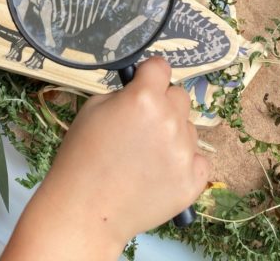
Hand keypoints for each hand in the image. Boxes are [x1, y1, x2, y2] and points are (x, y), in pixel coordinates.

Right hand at [1, 58, 208, 260]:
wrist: (84, 212)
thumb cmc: (81, 157)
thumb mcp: (92, 108)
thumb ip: (123, 94)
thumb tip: (140, 89)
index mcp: (144, 97)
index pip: (161, 66)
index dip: (149, 74)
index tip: (143, 83)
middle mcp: (170, 120)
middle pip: (178, 95)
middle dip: (162, 103)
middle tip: (141, 124)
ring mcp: (184, 151)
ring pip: (188, 128)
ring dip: (172, 134)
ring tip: (146, 156)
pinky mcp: (192, 180)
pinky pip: (198, 159)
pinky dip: (184, 163)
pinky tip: (161, 172)